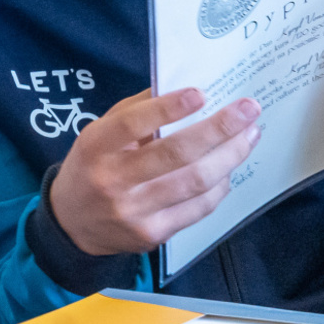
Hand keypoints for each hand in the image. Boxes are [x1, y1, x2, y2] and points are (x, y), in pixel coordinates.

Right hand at [48, 88, 260, 255]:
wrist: (73, 223)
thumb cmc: (92, 167)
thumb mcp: (98, 134)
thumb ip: (135, 112)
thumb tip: (182, 90)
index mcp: (95, 148)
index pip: (131, 124)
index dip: (167, 108)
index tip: (200, 93)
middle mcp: (112, 181)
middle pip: (176, 154)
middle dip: (219, 129)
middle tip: (248, 110)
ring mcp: (135, 211)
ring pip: (196, 182)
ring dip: (230, 156)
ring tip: (249, 136)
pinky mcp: (154, 233)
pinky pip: (199, 207)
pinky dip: (220, 185)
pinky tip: (228, 168)